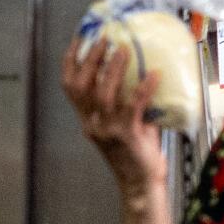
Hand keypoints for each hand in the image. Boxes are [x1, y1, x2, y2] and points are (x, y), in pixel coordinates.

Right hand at [62, 38, 165, 201]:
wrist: (141, 184)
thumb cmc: (137, 154)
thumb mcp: (125, 126)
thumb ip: (127, 104)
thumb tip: (144, 74)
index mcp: (87, 120)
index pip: (69, 86)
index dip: (72, 61)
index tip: (79, 38)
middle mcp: (92, 123)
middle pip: (82, 85)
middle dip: (91, 59)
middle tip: (105, 39)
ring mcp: (108, 129)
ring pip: (103, 93)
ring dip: (113, 69)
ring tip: (124, 50)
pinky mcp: (128, 135)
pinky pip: (134, 106)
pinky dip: (143, 88)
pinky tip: (154, 75)